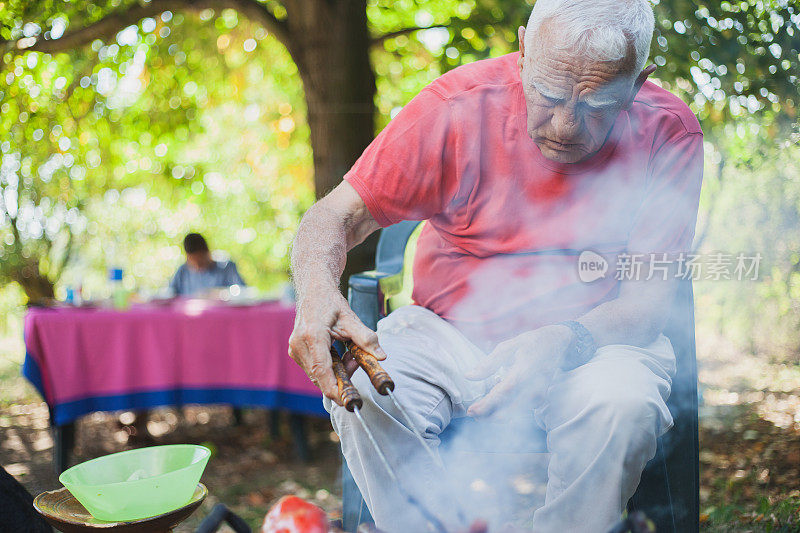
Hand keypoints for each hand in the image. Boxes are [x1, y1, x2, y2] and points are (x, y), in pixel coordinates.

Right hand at [288, 287, 385, 404]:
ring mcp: (295, 349)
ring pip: (317, 374)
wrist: (313, 290)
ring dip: (335, 371)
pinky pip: (313, 368)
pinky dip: (328, 366)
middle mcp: (299, 345)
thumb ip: (366, 338)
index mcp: (312, 336)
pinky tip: (339, 353)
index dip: (334, 388)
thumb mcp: (351, 318)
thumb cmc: (331, 302)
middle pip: (320, 376)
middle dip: (341, 376)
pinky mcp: (296, 351)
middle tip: (357, 362)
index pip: (322, 371)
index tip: (347, 400)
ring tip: (349, 353)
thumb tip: (381, 356)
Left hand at [465, 325, 573, 416]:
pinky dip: (506, 408)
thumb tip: (468, 376)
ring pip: (514, 413)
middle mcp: (533, 385)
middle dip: (488, 415)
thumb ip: (489, 363)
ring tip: (481, 408)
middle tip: (472, 413)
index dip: (488, 403)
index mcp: (524, 369)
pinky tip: (498, 399)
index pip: (505, 391)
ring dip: (495, 414)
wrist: (558, 344)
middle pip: (510, 408)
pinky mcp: (540, 400)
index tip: (472, 410)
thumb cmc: (530, 343)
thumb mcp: (508, 346)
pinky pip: (520, 409)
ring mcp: (538, 394)